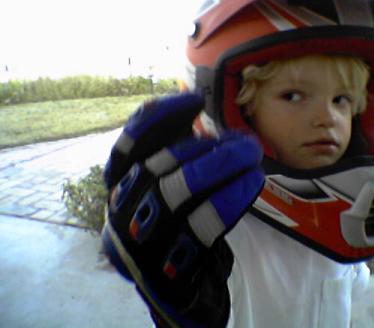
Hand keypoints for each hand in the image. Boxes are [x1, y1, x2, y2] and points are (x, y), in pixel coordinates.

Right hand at [102, 93, 263, 325]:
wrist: (167, 275)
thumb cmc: (169, 216)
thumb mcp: (163, 179)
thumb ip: (174, 144)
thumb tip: (195, 101)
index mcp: (118, 181)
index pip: (131, 140)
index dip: (162, 116)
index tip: (195, 100)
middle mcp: (122, 204)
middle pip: (162, 163)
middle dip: (208, 146)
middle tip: (246, 141)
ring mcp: (143, 234)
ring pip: (179, 190)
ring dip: (221, 166)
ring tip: (252, 156)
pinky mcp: (169, 260)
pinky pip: (202, 223)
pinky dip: (231, 197)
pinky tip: (252, 181)